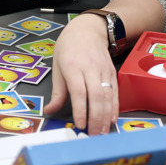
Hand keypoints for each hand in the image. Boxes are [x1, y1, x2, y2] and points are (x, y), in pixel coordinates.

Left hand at [43, 13, 116, 134]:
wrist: (88, 30)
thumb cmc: (68, 48)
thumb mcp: (57, 67)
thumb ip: (57, 92)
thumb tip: (49, 111)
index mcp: (73, 66)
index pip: (79, 91)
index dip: (81, 109)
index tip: (80, 125)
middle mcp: (90, 68)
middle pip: (96, 96)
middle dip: (96, 118)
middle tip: (93, 135)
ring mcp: (104, 70)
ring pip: (108, 95)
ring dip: (106, 116)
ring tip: (102, 132)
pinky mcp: (112, 73)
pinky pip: (115, 92)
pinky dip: (114, 107)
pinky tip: (112, 119)